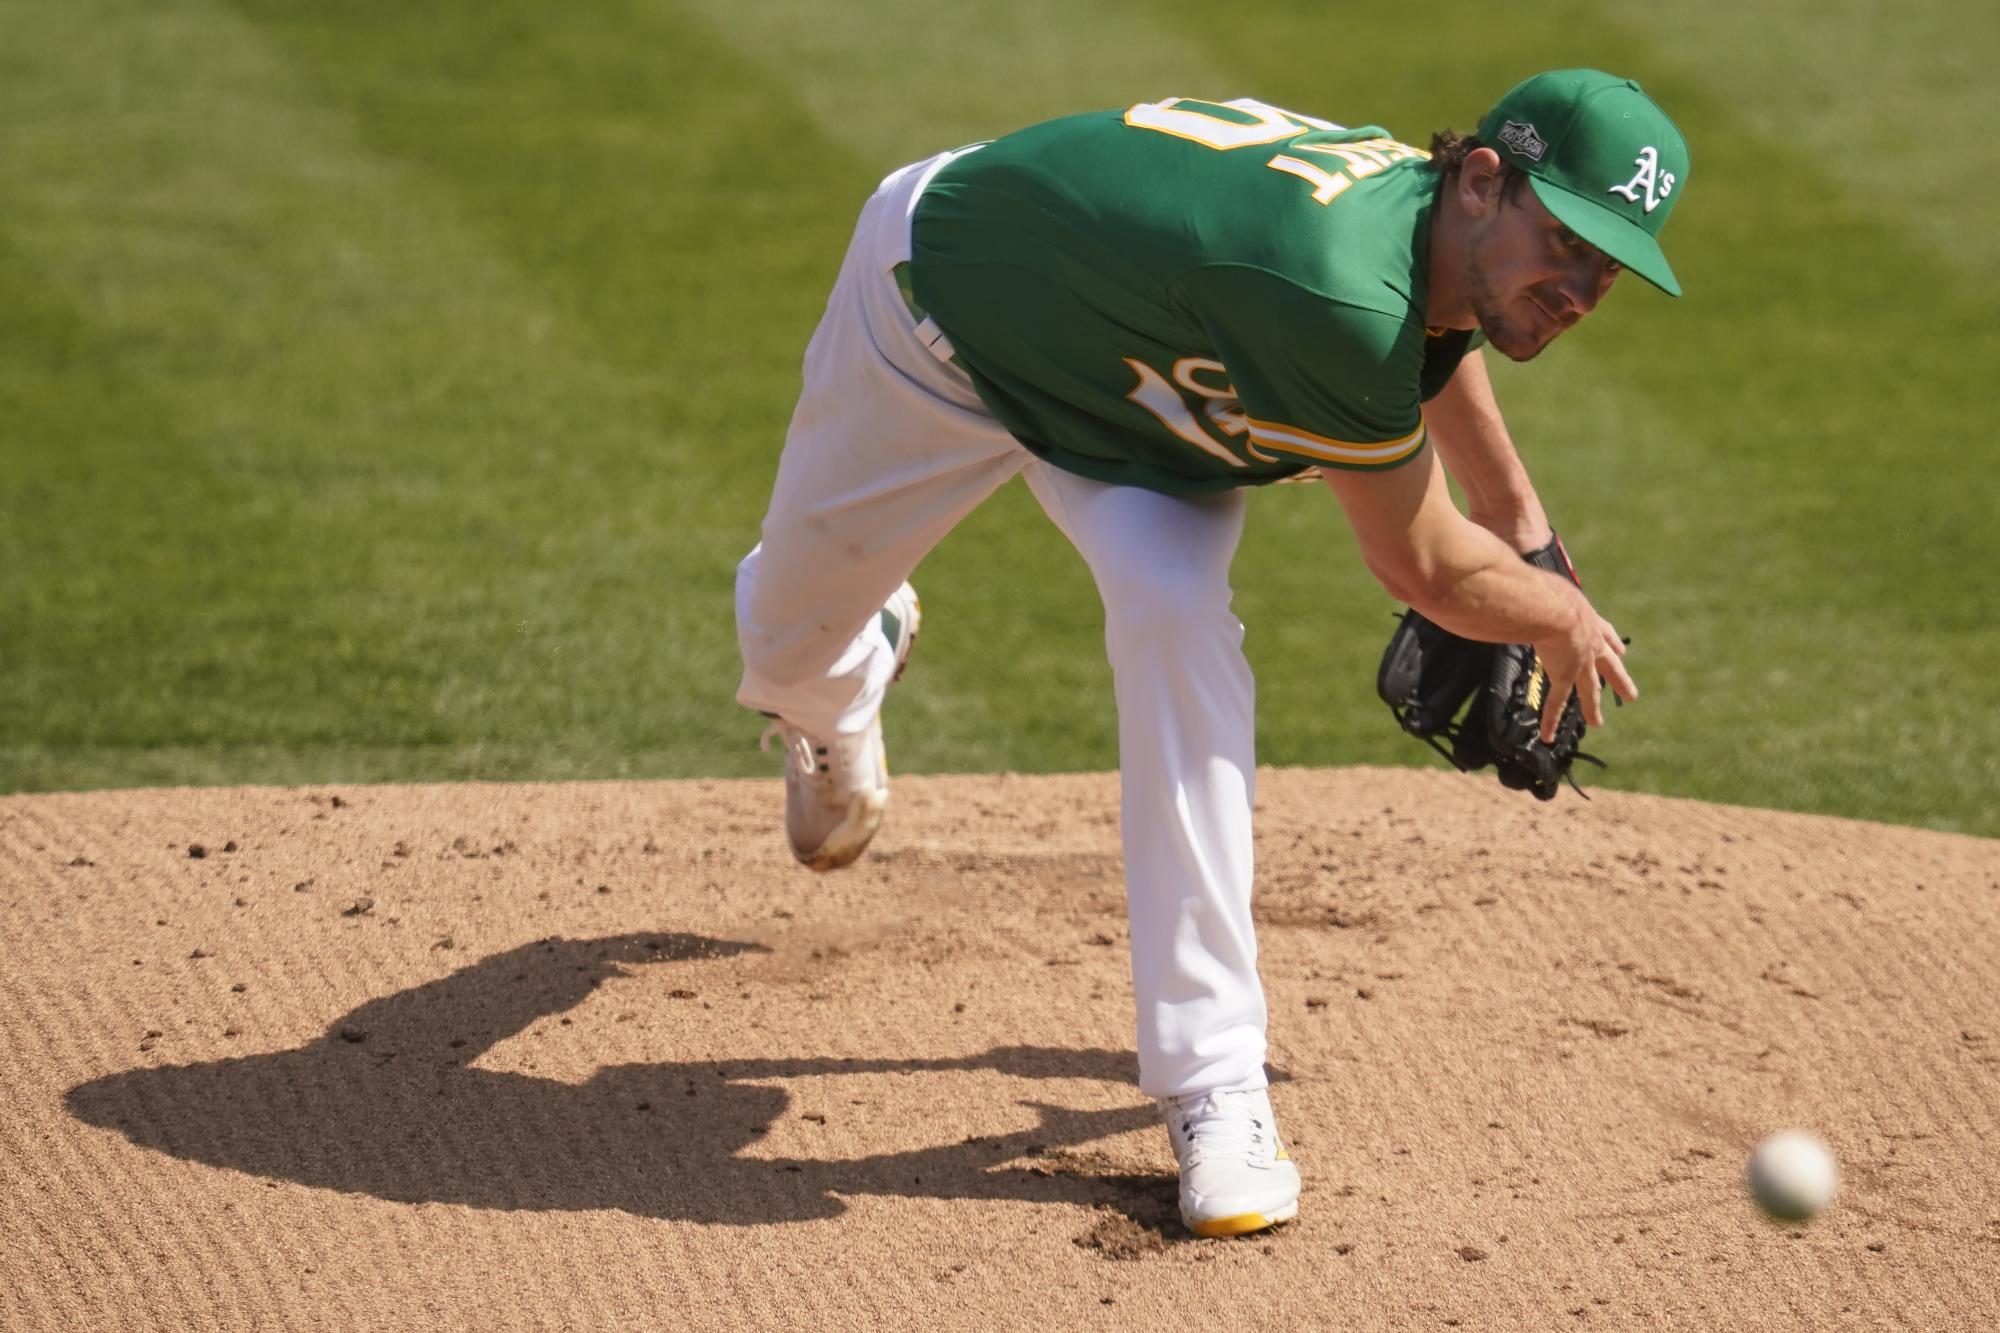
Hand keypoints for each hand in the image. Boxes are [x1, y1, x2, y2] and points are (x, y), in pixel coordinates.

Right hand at [1531, 595, 1636, 742]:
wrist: (1553, 609)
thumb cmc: (1548, 593)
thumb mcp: (1553, 590)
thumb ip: (1542, 592)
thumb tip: (1521, 584)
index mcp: (1589, 620)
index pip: (1606, 634)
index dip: (1613, 643)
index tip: (1621, 652)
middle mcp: (1591, 644)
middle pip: (1609, 666)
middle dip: (1619, 680)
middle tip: (1631, 694)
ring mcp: (1580, 663)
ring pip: (1590, 690)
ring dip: (1593, 707)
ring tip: (1597, 722)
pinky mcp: (1564, 676)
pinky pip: (1556, 702)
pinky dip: (1551, 719)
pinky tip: (1548, 736)